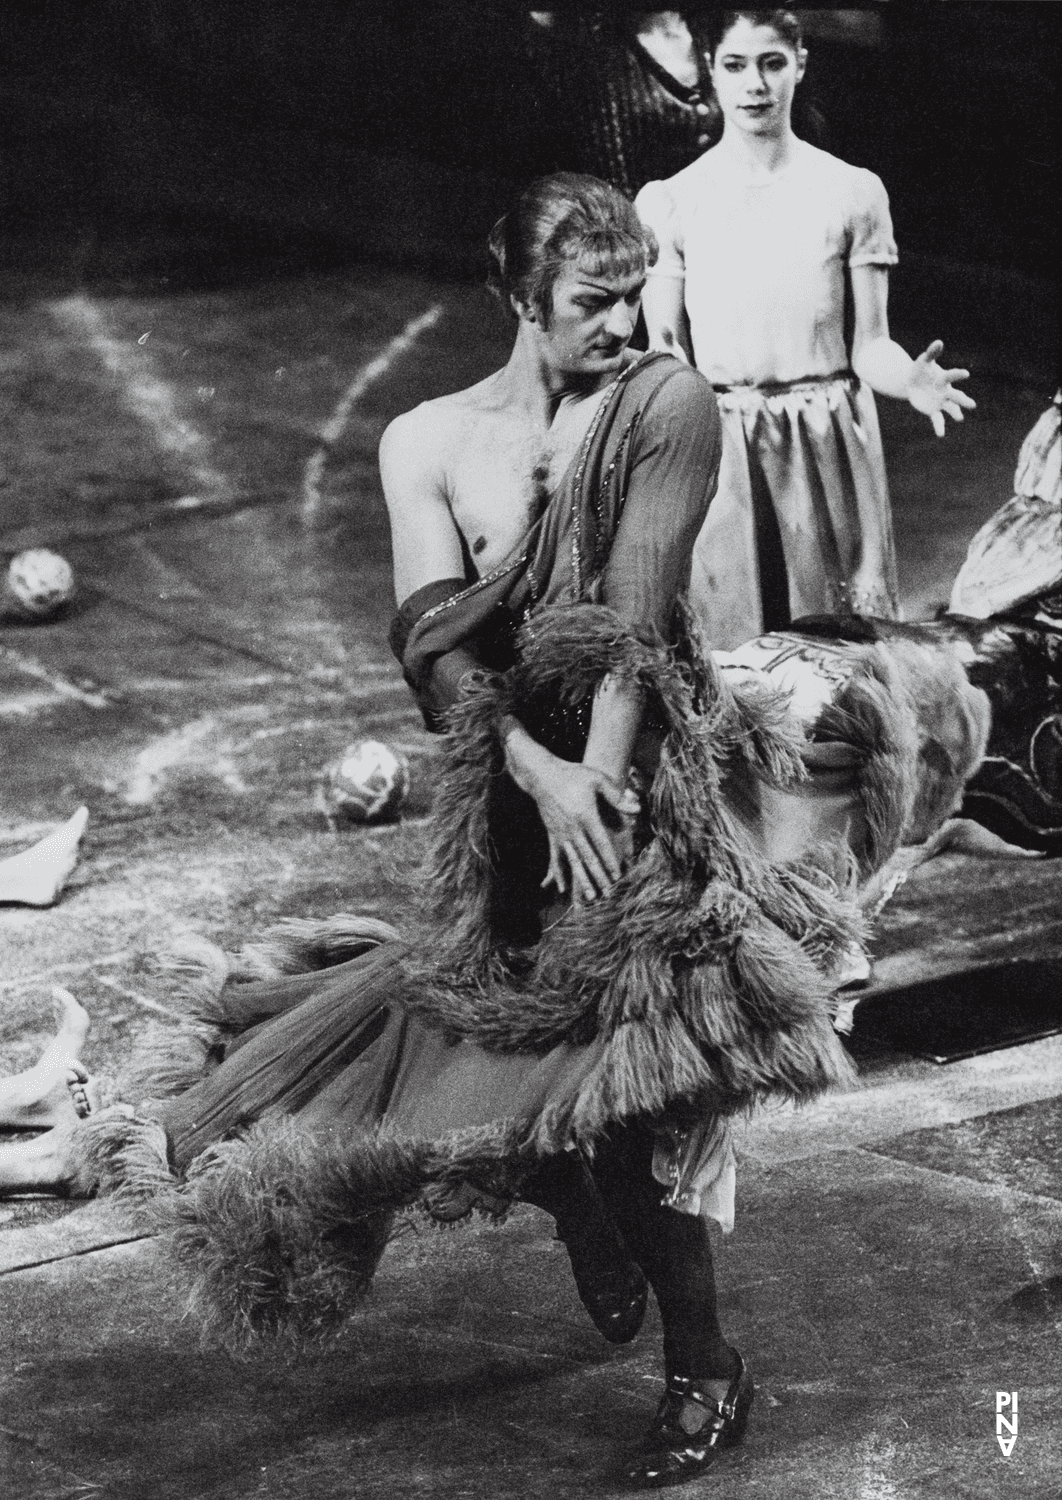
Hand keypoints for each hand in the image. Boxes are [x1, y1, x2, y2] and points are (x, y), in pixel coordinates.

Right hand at [529, 756, 639, 903]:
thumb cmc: (572, 775)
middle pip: (588, 857)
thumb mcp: (596, 779)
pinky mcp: (552, 835)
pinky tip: (562, 888)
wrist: (542, 775)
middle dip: (599, 876)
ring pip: (573, 861)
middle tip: (609, 893)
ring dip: (582, 879)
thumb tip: (637, 807)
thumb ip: (616, 795)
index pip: (601, 843)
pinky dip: (559, 873)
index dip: (610, 860)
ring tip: (591, 896)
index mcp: (585, 815)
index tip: (618, 874)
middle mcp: (572, 828)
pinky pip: (555, 858)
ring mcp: (560, 833)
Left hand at [906, 339, 975, 435]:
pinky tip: (940, 434)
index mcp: (944, 378)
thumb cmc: (920, 370)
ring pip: (951, 408)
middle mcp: (946, 391)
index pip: (952, 376)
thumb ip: (931, 353)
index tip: (966, 374)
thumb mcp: (924, 361)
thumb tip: (939, 342)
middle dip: (963, 400)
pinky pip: (937, 419)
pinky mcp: (934, 410)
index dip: (958, 375)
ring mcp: (941, 401)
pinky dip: (939, 426)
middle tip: (972, 405)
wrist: (912, 382)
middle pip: (956, 396)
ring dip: (955, 413)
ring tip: (960, 418)